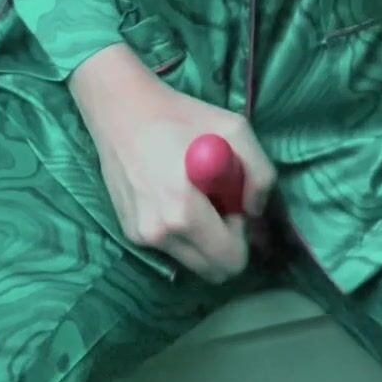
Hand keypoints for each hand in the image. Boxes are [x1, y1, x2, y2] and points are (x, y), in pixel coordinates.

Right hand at [70, 46, 276, 283]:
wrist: (121, 109)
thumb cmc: (180, 116)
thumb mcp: (236, 130)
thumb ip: (260, 175)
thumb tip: (254, 211)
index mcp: (183, 213)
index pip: (231, 261)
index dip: (244, 236)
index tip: (235, 207)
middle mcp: (159, 234)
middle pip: (212, 272)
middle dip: (226, 244)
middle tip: (220, 206)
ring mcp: (140, 236)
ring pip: (191, 262)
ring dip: (203, 240)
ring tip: (195, 197)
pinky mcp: (129, 232)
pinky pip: (171, 248)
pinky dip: (181, 232)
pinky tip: (173, 196)